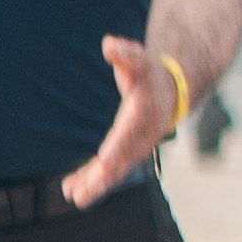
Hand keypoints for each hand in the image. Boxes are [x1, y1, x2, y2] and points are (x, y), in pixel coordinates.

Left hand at [64, 36, 172, 208]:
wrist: (170, 92)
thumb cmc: (149, 74)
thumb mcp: (139, 59)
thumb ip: (125, 53)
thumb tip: (109, 45)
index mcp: (143, 114)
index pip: (129, 132)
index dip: (118, 146)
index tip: (104, 160)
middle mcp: (141, 136)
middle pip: (122, 160)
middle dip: (103, 178)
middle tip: (83, 193)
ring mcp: (135, 147)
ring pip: (116, 171)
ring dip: (95, 185)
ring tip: (74, 197)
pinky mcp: (126, 152)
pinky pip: (109, 170)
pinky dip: (92, 179)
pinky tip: (71, 189)